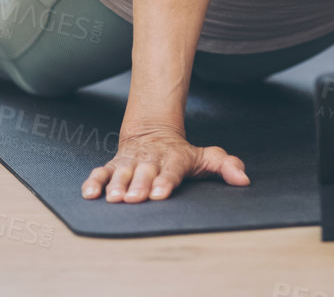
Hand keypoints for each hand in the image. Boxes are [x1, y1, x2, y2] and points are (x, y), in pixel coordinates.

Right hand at [81, 124, 248, 202]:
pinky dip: (94, 182)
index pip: (170, 171)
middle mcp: (150, 160)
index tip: (161, 194)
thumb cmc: (182, 154)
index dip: (165, 182)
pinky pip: (101, 173)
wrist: (153, 134)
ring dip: (116, 185)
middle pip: (143, 173)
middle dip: (139, 185)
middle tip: (134, 199)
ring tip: (114, 198)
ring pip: (121, 173)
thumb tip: (244, 180)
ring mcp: (130, 163)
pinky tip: (89, 194)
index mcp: (173, 159)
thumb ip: (226, 165)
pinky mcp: (113, 166)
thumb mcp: (207, 156)